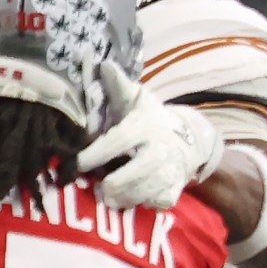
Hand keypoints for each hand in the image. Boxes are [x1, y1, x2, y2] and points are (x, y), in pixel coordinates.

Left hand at [78, 61, 224, 209]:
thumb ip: (117, 86)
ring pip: (139, 194)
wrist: (189, 140)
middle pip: (128, 176)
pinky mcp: (174, 191)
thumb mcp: (136, 100)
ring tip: (109, 194)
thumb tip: (103, 63)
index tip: (77, 164)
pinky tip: (133, 195)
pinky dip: (140, 203)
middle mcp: (159, 151)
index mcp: (144, 127)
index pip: (116, 143)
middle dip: (108, 185)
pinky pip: (152, 204)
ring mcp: (168, 173)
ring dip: (120, 198)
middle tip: (97, 186)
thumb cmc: (151, 120)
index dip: (94, 155)